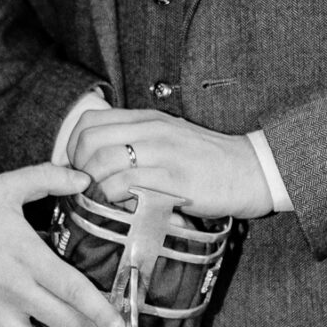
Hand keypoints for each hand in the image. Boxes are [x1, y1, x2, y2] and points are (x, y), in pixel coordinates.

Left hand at [69, 109, 272, 219]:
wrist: (252, 170)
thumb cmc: (210, 161)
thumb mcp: (170, 139)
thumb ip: (139, 143)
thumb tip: (102, 162)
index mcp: (147, 119)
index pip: (90, 121)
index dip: (74, 148)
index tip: (81, 171)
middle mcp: (151, 130)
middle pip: (89, 141)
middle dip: (79, 169)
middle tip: (88, 191)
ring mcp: (162, 152)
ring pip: (103, 162)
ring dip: (95, 187)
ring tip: (105, 201)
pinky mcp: (172, 177)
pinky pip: (126, 184)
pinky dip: (114, 199)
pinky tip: (123, 207)